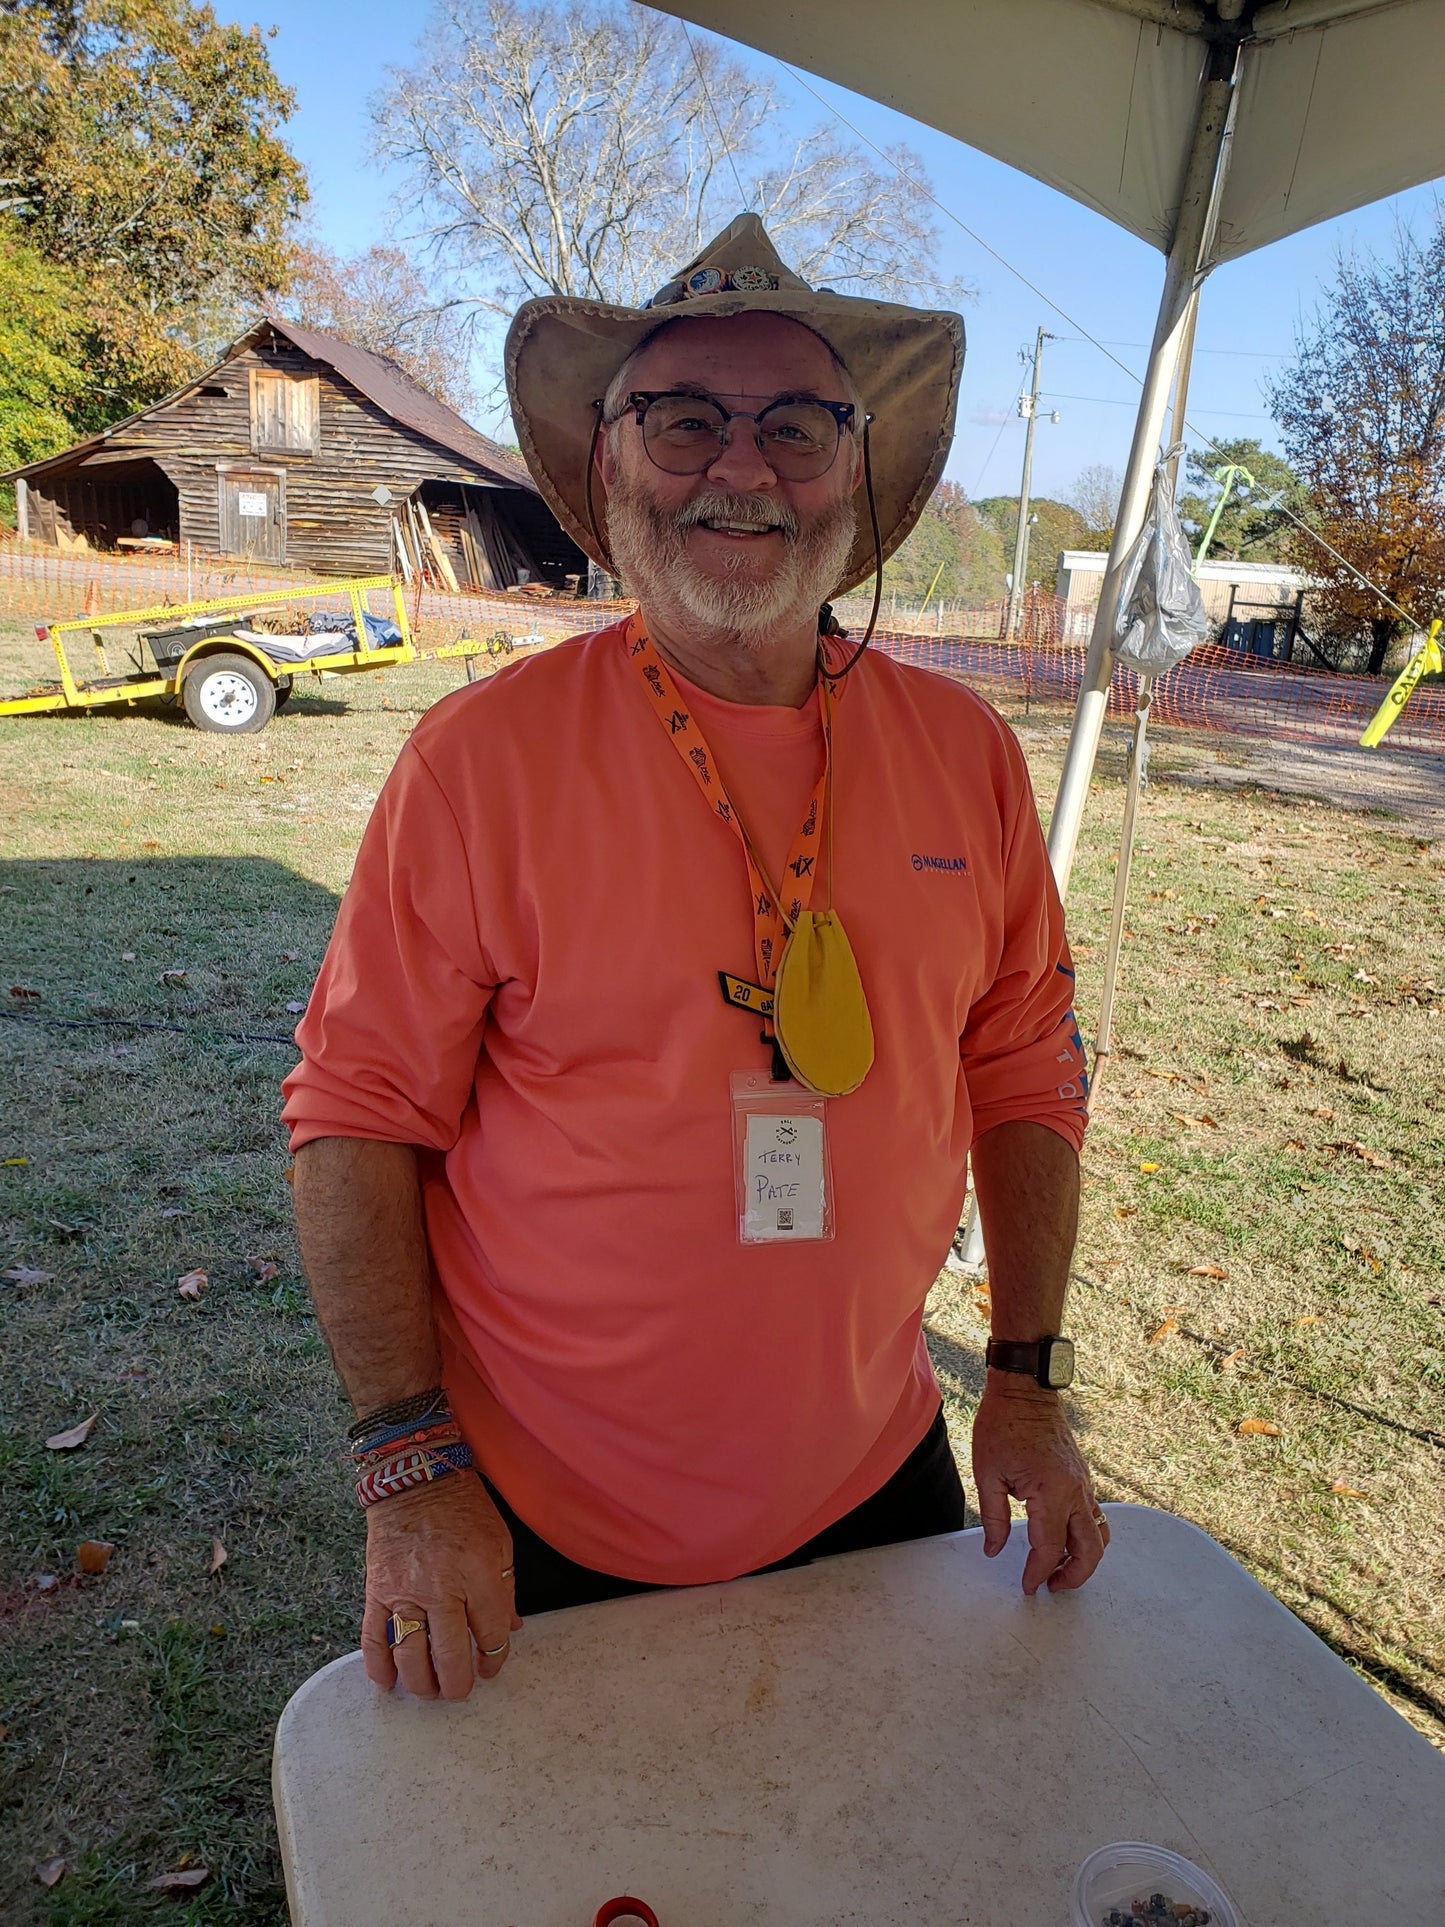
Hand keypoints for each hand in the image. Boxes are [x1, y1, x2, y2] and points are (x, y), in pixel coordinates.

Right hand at [360, 1474, 523, 1698]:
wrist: (414, 1479)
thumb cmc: (462, 1508)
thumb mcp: (498, 1542)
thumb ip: (504, 1589)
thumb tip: (507, 1630)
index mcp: (478, 1573)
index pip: (490, 1634)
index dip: (493, 1658)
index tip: (490, 1666)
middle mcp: (442, 1587)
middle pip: (451, 1654)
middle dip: (458, 1682)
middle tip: (459, 1689)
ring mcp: (405, 1591)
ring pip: (411, 1655)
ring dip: (421, 1683)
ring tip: (429, 1690)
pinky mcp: (377, 1590)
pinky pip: (374, 1637)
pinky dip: (379, 1666)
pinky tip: (388, 1682)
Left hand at [970, 1376, 1108, 1594]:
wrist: (1026, 1390)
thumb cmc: (1004, 1424)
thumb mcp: (987, 1473)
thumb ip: (993, 1517)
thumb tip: (994, 1549)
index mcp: (1051, 1492)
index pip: (1050, 1548)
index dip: (1037, 1572)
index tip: (1028, 1586)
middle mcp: (1075, 1491)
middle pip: (1090, 1550)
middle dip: (1073, 1576)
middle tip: (1051, 1585)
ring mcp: (1084, 1484)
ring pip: (1099, 1535)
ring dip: (1084, 1558)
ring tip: (1058, 1568)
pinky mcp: (1084, 1478)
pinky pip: (1093, 1516)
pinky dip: (1084, 1536)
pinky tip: (1062, 1539)